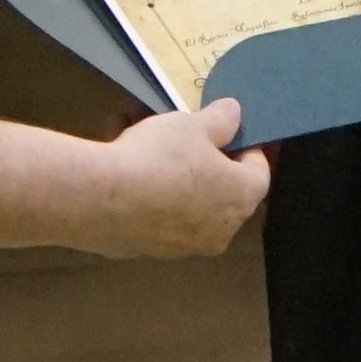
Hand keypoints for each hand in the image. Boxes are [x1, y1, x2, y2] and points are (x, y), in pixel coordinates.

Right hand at [88, 101, 271, 258]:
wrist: (101, 201)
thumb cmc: (163, 159)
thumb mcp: (193, 125)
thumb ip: (220, 120)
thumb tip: (235, 113)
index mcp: (241, 198)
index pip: (259, 171)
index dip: (246, 145)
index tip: (228, 127)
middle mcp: (219, 229)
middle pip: (216, 185)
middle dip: (195, 153)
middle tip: (177, 127)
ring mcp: (182, 245)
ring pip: (178, 195)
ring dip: (162, 164)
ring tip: (132, 127)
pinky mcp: (146, 248)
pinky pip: (151, 209)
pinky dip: (141, 185)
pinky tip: (115, 152)